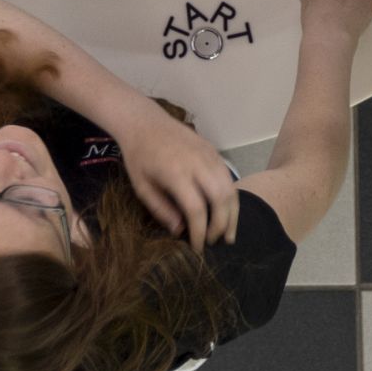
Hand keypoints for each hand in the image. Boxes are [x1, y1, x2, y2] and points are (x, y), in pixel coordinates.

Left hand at [118, 105, 238, 248]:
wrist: (144, 122)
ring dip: (232, 213)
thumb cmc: (139, 157)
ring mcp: (208, 154)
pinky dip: (231, 196)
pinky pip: (228, 176)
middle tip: (215, 242)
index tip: (198, 248)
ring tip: (228, 234)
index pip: (197, 209)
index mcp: (176, 173)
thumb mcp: (141, 187)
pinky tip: (227, 211)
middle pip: (221, 198)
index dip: (200, 232)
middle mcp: (197, 163)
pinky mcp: (213, 149)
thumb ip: (161, 210)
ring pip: (230, 187)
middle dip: (221, 225)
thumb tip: (181, 230)